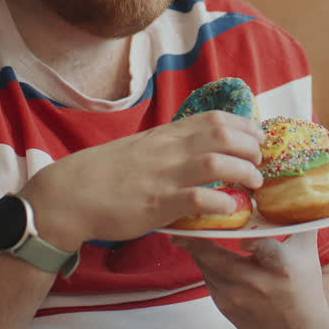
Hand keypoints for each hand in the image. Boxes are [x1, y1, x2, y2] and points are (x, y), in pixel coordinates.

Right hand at [18, 110, 262, 247]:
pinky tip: (231, 209)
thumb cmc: (104, 174)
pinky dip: (221, 202)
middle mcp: (169, 150)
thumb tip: (197, 152)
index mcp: (165, 135)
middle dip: (251, 146)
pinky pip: (197, 198)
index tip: (257, 138)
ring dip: (243, 172)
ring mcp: (164, 175)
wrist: (69, 194)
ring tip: (253, 184)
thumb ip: (169, 148)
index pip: (214, 118)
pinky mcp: (157, 203)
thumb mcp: (141, 149)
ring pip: (216, 161)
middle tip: (260, 163)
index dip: (244, 126)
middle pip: (222, 134)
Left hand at [172, 232, 328, 328]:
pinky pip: (207, 277)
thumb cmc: (305, 285)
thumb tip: (296, 186)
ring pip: (206, 266)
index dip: (253, 243)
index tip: (241, 234)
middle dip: (198, 239)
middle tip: (183, 219)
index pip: (266, 251)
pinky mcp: (225, 306)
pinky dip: (203, 262)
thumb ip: (299, 221)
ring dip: (196, 248)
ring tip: (184, 229)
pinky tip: (197, 248)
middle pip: (220, 258)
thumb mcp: (307, 252)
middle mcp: (258, 284)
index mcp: (283, 267)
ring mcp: (238, 297)